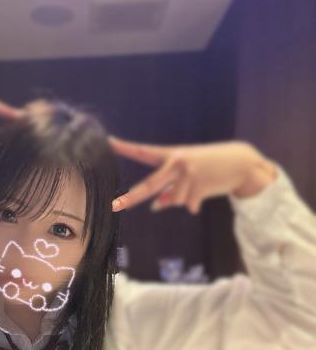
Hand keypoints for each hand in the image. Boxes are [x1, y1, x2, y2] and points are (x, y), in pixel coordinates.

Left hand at [107, 137, 270, 213]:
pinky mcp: (199, 188)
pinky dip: (195, 204)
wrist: (240, 162)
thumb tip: (155, 207)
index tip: (108, 142)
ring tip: (198, 184)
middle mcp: (177, 163)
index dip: (125, 147)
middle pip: (149, 185)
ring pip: (174, 200)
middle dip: (131, 198)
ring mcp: (188, 176)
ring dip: (184, 198)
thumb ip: (169, 188)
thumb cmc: (209, 166)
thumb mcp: (188, 171)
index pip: (144, 151)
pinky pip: (189, 205)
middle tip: (115, 206)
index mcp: (171, 154)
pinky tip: (205, 192)